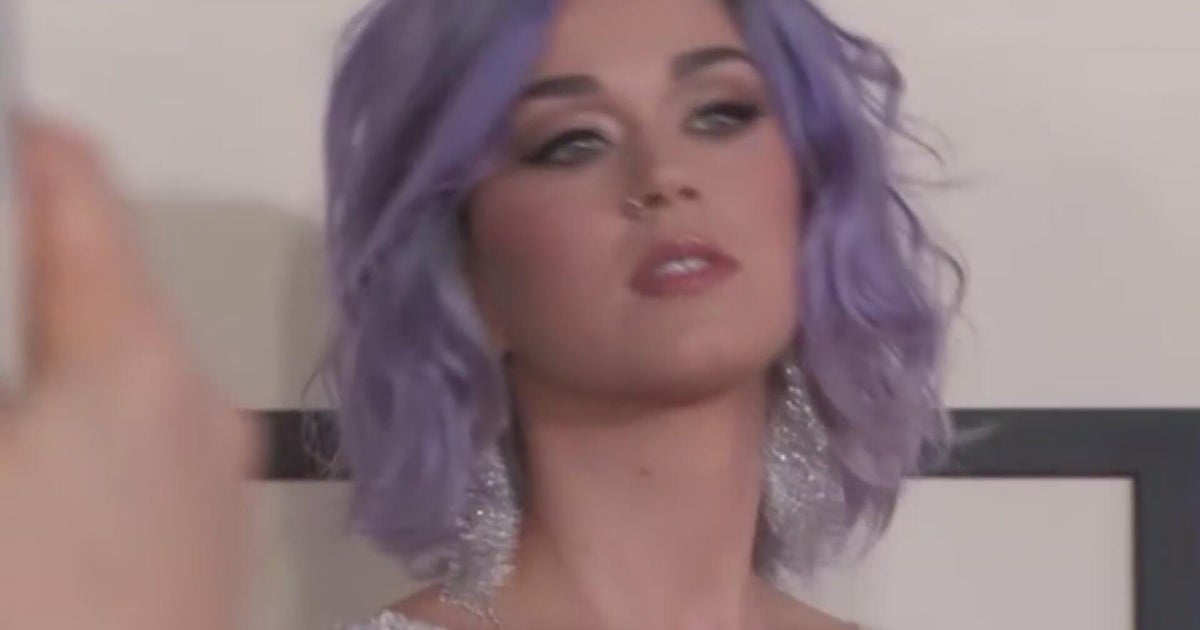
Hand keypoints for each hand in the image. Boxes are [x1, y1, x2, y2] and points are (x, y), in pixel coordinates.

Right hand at [0, 118, 262, 629]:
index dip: (29, 155)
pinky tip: (35, 477)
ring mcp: (212, 472)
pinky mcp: (208, 531)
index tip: (6, 137)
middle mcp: (193, 402)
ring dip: (49, 359)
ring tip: (11, 396)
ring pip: (121, 366)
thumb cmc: (36, 599)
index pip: (79, 199)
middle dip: (27, 279)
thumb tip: (30, 355)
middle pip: (100, 285)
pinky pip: (142, 435)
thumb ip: (16, 360)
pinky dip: (81, 424)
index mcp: (125, 365)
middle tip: (3, 275)